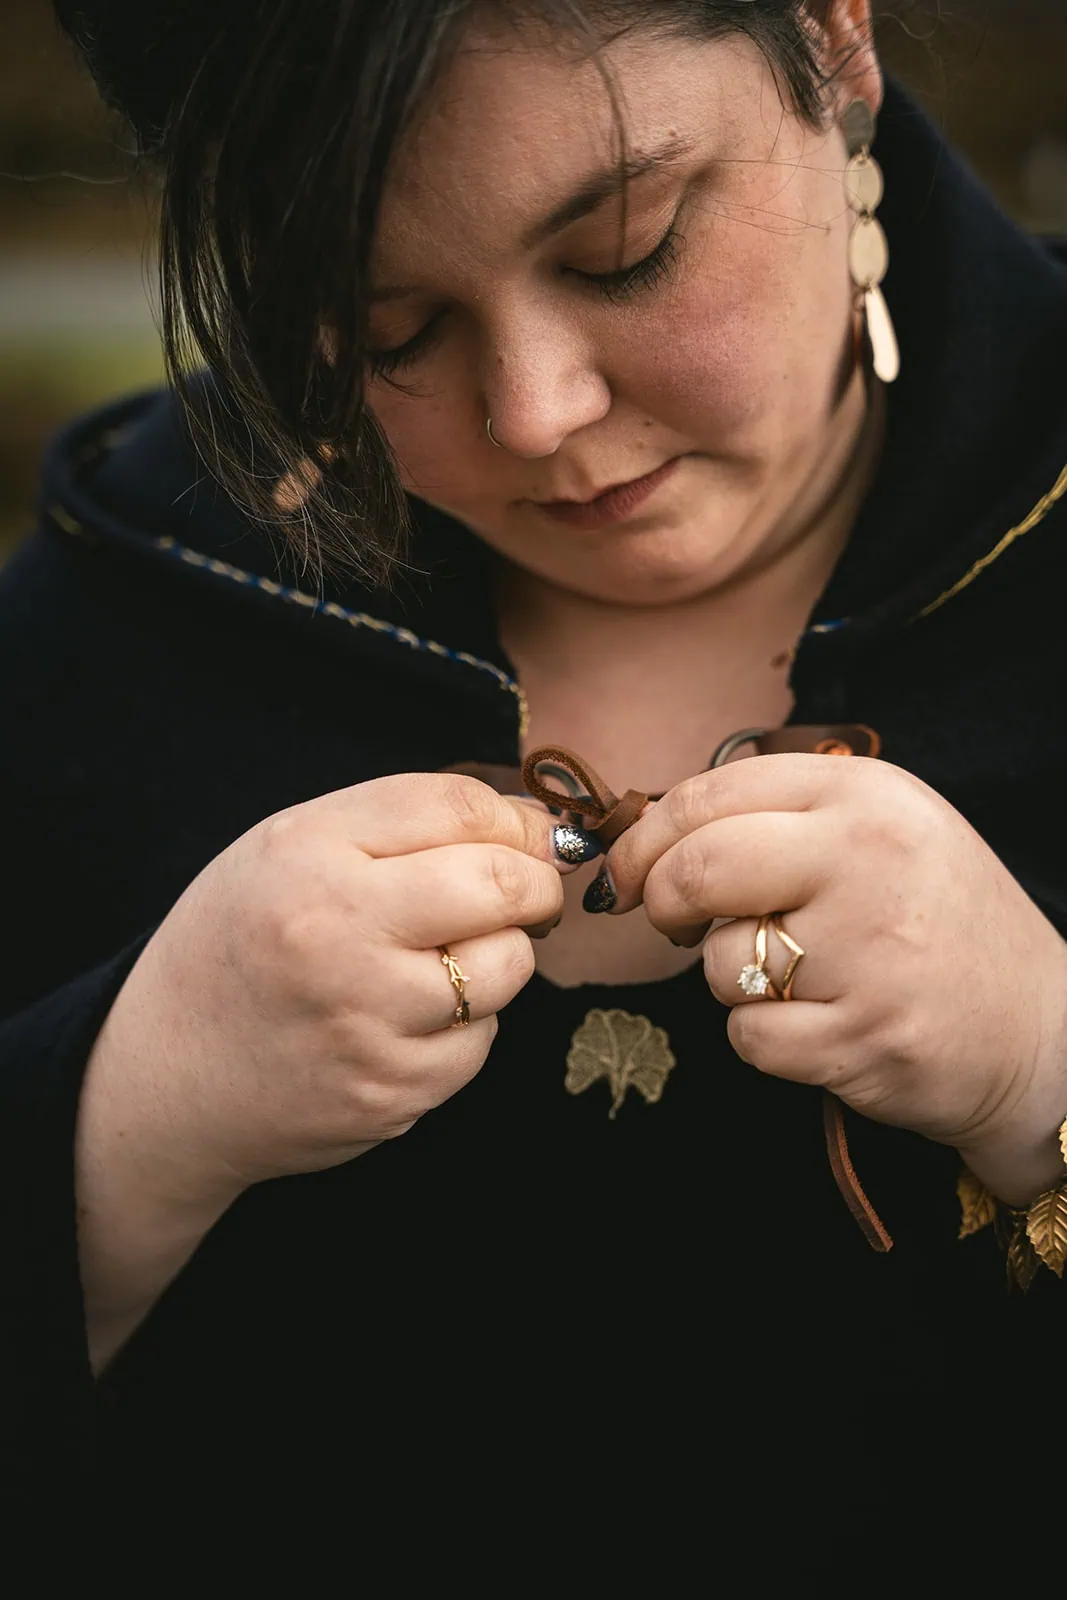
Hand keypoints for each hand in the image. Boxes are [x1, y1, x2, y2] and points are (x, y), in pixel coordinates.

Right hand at [84, 774, 593, 1203]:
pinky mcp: (392, 1092)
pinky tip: (405, 1022)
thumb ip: (404, 823)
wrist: (168, 1074)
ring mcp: (367, 1021)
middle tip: (528, 892)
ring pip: (507, 968)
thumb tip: (539, 828)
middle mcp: (335, 933)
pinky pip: (480, 1043)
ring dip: (499, 957)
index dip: (515, 819)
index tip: (526, 837)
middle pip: (500, 882)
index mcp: (306, 853)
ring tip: (442, 960)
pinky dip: (463, 1027)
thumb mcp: (287, 850)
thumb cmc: (243, 943)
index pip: (457, 806)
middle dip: (536, 883)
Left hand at [601, 756, 1066, 1202]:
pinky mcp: (865, 1035)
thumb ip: (779, 819)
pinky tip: (821, 1025)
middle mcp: (869, 859)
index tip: (624, 873)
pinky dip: (765, 1040)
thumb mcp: (879, 832)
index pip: (709, 795)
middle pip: (697, 869)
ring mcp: (871, 951)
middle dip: (661, 901)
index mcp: (865, 795)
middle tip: (672, 922)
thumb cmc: (934, 923)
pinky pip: (748, 1038)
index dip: (644, 838)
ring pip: (717, 962)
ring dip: (731, 979)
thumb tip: (648, 841)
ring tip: (801, 978)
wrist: (1041, 1028)